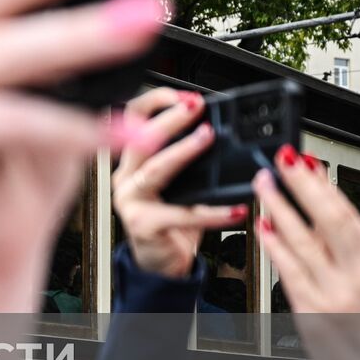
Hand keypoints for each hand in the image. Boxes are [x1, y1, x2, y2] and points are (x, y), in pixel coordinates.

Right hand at [111, 88, 248, 277]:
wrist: (162, 264)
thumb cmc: (171, 223)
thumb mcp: (177, 185)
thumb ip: (188, 160)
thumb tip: (219, 131)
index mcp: (131, 162)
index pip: (132, 121)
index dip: (156, 102)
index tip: (184, 95)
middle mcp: (124, 178)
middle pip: (140, 139)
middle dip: (169, 118)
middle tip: (195, 107)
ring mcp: (129, 201)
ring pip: (154, 170)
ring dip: (182, 150)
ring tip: (206, 137)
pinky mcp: (143, 225)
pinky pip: (181, 214)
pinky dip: (211, 211)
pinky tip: (235, 209)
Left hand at [255, 150, 359, 359]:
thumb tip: (354, 220)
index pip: (349, 216)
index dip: (324, 186)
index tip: (308, 162)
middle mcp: (358, 281)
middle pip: (324, 222)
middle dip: (300, 187)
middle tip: (280, 160)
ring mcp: (332, 299)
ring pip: (300, 243)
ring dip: (279, 209)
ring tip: (264, 184)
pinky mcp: (311, 317)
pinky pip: (288, 274)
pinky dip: (275, 247)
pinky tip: (263, 229)